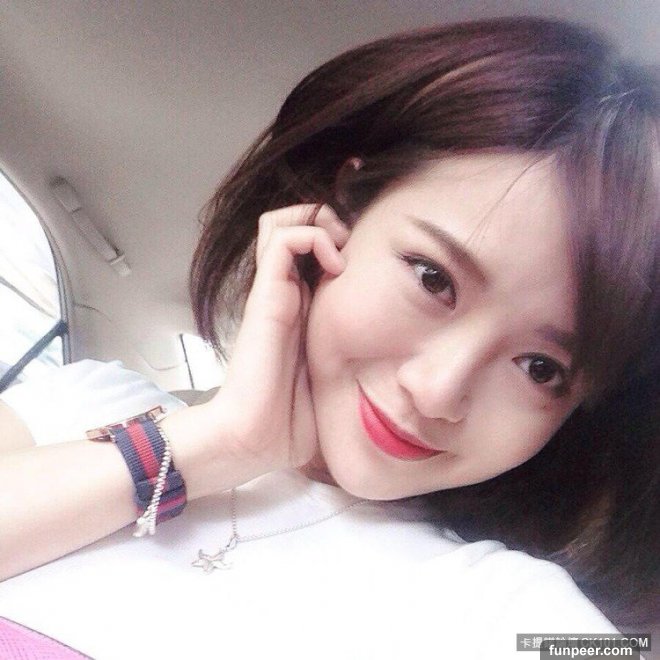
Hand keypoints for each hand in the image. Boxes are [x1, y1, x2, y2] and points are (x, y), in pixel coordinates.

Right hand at [203, 204, 348, 472]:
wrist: (252, 440)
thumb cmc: (289, 420)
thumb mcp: (330, 381)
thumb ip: (346, 362)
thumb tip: (385, 370)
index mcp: (300, 310)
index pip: (310, 252)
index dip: (338, 240)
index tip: (368, 258)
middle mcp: (285, 293)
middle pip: (292, 226)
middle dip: (328, 221)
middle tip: (352, 244)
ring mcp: (272, 292)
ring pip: (281, 222)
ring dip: (318, 221)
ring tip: (340, 248)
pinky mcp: (266, 296)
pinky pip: (282, 240)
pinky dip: (312, 237)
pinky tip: (336, 265)